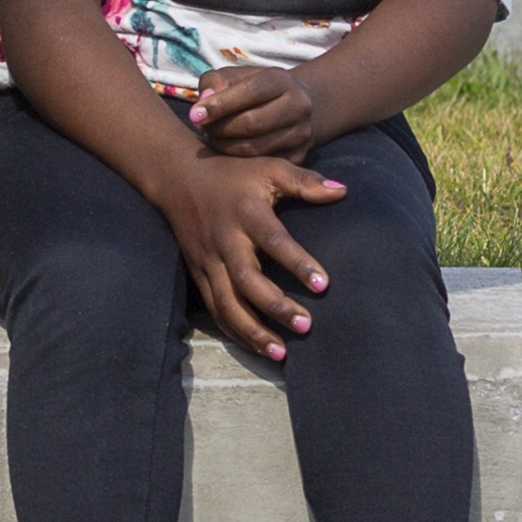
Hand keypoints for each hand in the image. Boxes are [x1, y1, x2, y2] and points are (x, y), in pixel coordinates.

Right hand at [158, 151, 343, 360]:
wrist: (178, 178)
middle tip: (306, 326)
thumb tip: (344, 192)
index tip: (323, 285)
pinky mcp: (198, 274)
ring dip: (252, 330)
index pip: (273, 240)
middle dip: (275, 306)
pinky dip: (234, 331)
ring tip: (281, 353)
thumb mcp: (269, 168)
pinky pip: (214, 308)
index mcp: (246, 212)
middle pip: (246, 279)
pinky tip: (257, 347)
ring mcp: (208, 260)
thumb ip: (305, 181)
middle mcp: (225, 240)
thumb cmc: (233, 174)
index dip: (298, 263)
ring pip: (226, 302)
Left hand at [189, 60, 330, 162]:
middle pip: (251, 123)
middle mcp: (298, 106)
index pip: (250, 91)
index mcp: (282, 80)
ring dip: (224, 146)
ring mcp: (301, 134)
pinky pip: (260, 165)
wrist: (294, 107)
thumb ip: (214, 83)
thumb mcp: (235, 77)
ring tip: (212, 138)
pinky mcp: (298, 158)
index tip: (194, 115)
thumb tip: (202, 106)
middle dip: (219, 128)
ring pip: (253, 148)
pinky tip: (226, 152)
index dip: (219, 104)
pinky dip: (237, 161)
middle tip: (202, 128)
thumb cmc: (253, 90)